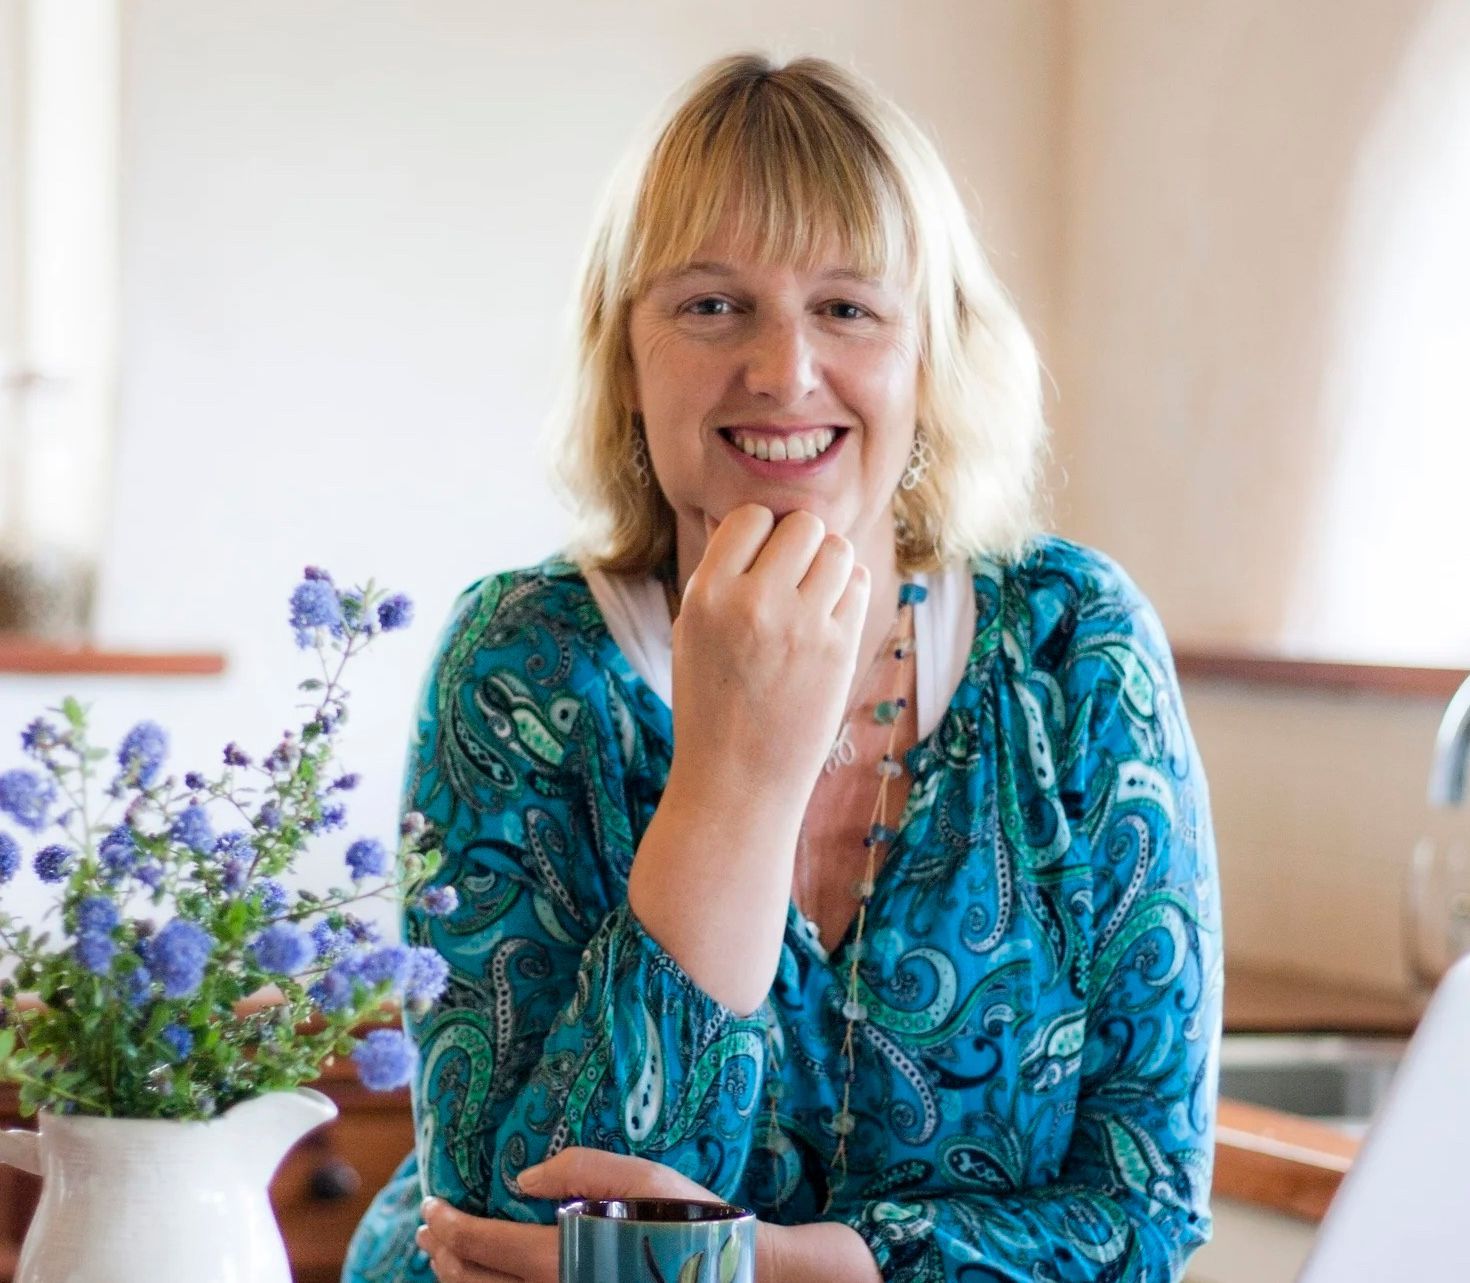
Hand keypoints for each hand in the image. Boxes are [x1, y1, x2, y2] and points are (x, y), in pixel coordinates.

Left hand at [415, 1147, 782, 1281]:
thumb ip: (579, 1169)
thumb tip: (524, 1179)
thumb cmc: (690, 1223)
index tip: (431, 1206)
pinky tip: (490, 1281)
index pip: (486, 1245)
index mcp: (564, 1258)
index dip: (451, 1225)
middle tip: (430, 1231)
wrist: (735, 1277)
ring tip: (448, 1257)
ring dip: (461, 1281)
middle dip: (446, 1256)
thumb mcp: (640, 1179)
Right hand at [668, 503, 869, 813]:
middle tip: (793, 578)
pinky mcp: (839, 649)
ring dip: (830, 563)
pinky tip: (829, 618)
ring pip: (838, 549)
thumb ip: (720, 576)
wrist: (737, 782)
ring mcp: (801, 626)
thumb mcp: (692, 634)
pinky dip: (848, 592)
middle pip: (803, 525)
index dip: (761, 533)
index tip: (761, 560)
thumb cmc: (712, 704)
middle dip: (802, 544)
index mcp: (706, 594)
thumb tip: (749, 518)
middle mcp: (753, 603)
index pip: (751, 517)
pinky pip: (859, 586)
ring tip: (814, 594)